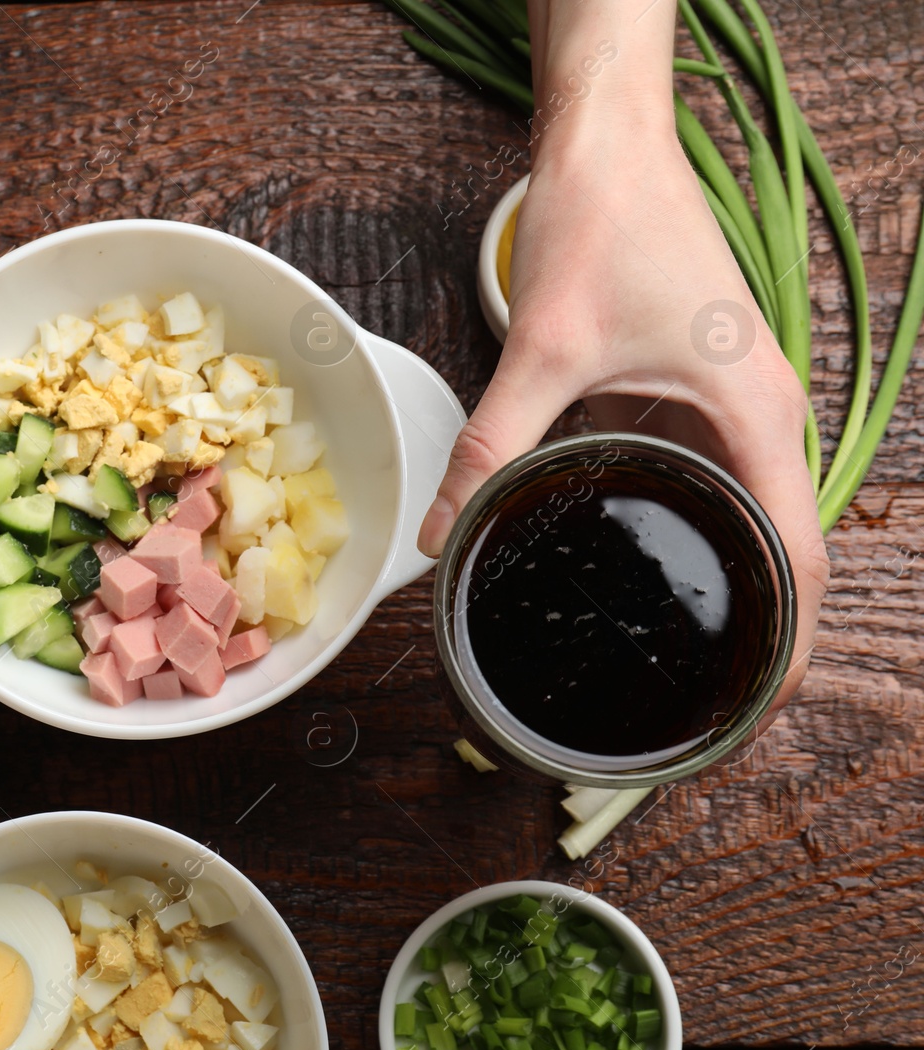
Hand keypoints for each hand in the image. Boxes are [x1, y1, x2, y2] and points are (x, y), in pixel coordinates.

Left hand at [418, 3, 828, 715]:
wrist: (609, 147)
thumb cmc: (604, 227)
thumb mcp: (542, 351)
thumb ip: (492, 447)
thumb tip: (443, 532)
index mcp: (754, 414)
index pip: (798, 553)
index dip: (788, 643)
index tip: (753, 710)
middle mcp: (762, 416)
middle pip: (780, 548)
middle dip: (753, 627)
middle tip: (701, 705)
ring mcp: (735, 405)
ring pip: (745, 514)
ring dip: (722, 577)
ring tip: (677, 654)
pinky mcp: (699, 392)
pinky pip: (705, 475)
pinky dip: (685, 521)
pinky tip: (639, 557)